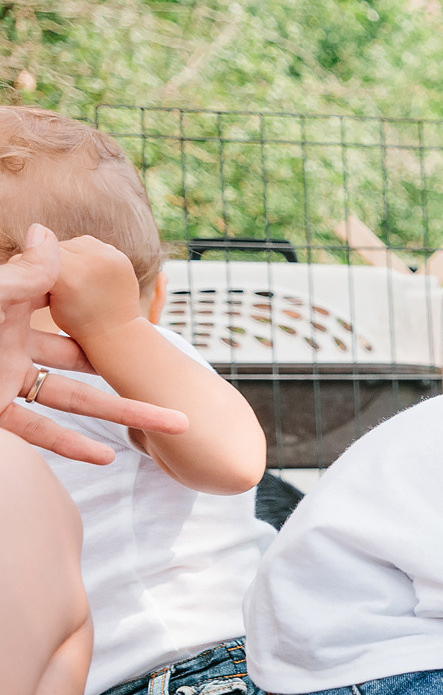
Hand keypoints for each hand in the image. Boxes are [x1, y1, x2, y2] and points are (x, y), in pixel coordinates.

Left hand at [1, 225, 186, 464]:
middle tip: (173, 378)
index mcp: (7, 305)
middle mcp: (9, 341)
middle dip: (128, 369)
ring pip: (72, 398)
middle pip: (82, 357)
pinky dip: (69, 444)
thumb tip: (52, 237)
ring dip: (120, 413)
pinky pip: (36, 430)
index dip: (100, 305)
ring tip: (170, 422)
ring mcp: (1, 379)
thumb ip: (21, 272)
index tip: (141, 313)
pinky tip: (106, 457)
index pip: (62, 299)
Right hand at [41, 234, 144, 341]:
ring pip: (72, 243)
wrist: (116, 331)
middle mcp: (90, 262)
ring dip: (69, 255)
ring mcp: (108, 257)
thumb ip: (39, 271)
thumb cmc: (75, 320)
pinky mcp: (120, 256)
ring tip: (73, 275)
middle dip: (52, 261)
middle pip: (55, 247)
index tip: (38, 281)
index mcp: (68, 277)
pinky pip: (91, 244)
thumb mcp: (49, 300)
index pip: (36, 256)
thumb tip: (35, 233)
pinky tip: (87, 271)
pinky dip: (85, 254)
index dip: (34, 268)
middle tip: (59, 280)